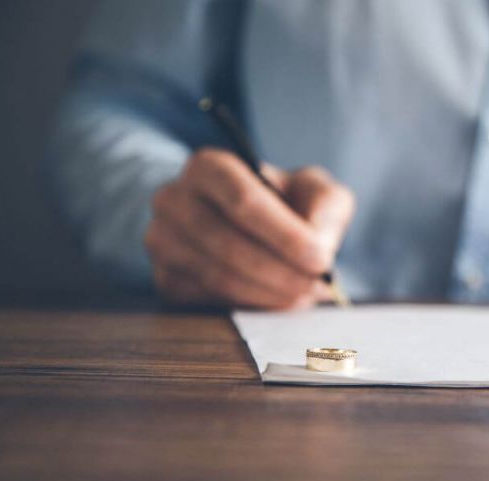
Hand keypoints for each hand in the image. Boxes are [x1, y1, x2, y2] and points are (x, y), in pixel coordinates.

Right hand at [144, 148, 354, 308]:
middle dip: (281, 272)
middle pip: (229, 244)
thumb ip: (325, 205)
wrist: (245, 224)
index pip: (244, 202)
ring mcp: (163, 240)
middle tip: (316, 286)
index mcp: (209, 166)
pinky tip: (276, 300)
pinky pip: (210, 299)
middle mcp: (174, 199)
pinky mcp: (166, 278)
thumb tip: (319, 243)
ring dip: (269, 294)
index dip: (285, 236)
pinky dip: (251, 305)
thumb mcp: (313, 190)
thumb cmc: (283, 203)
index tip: (321, 259)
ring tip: (303, 295)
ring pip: (219, 277)